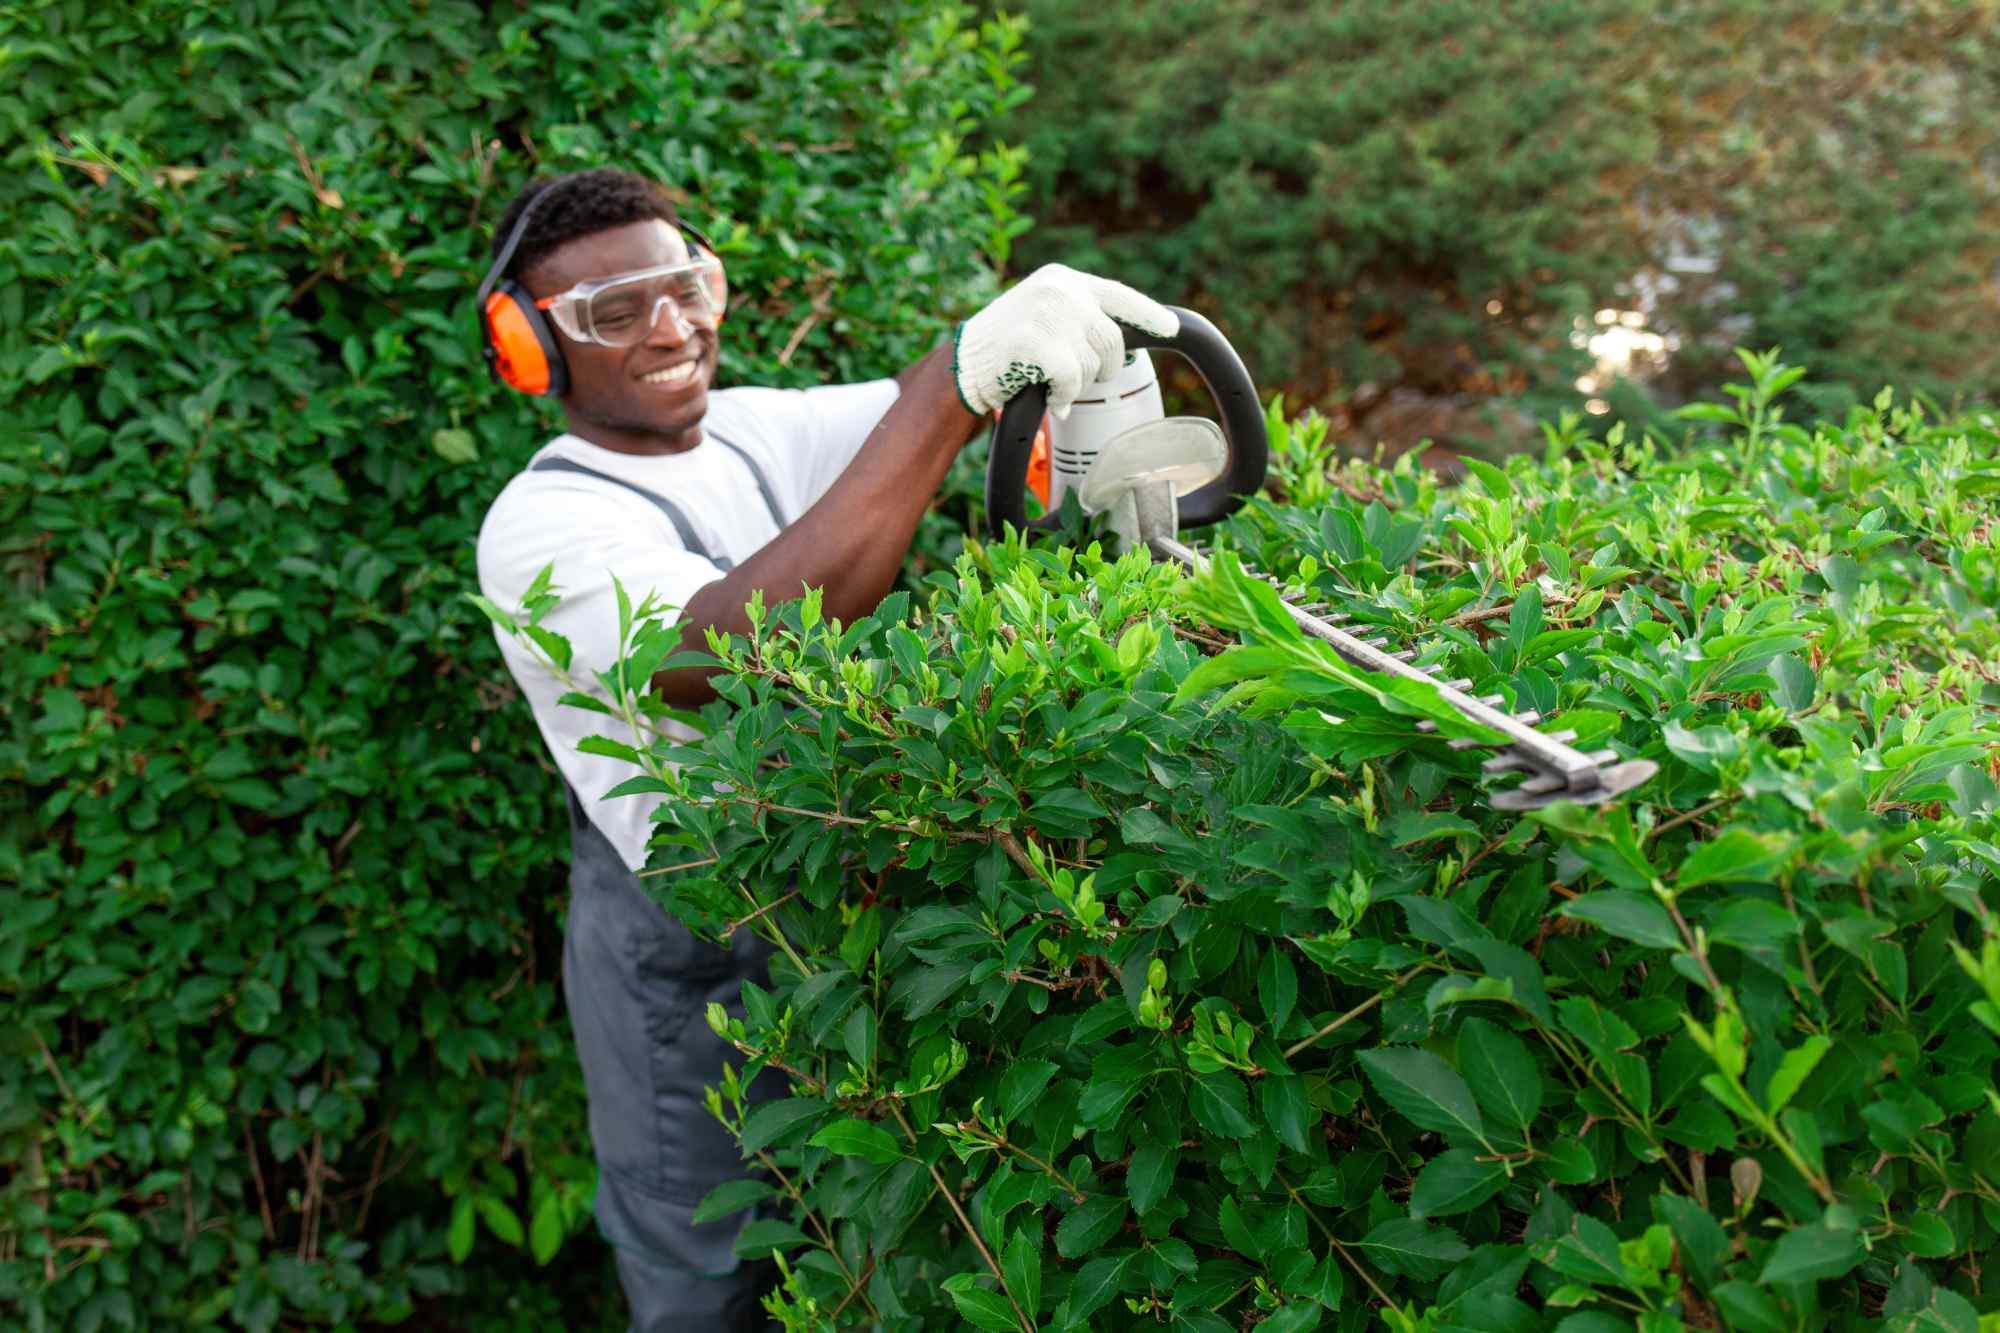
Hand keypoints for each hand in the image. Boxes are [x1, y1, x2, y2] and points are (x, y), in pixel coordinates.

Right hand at [952, 264, 1176, 418]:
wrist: (963, 365)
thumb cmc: (1004, 348)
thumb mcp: (1043, 315)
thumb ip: (1078, 317)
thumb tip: (1117, 340)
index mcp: (1064, 279)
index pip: (1119, 296)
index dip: (1149, 314)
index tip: (1171, 328)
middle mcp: (1061, 290)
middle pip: (1113, 340)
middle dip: (1102, 369)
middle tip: (1072, 378)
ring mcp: (1050, 314)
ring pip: (1094, 364)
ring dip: (1075, 383)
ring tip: (1046, 379)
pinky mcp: (1039, 342)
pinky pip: (1073, 380)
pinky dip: (1062, 395)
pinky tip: (1043, 392)